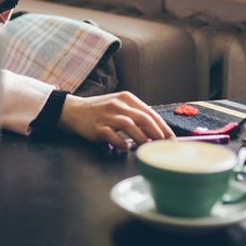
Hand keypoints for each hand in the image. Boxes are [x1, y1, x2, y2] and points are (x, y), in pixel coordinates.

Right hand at [58, 91, 173, 149]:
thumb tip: (156, 130)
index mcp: (126, 98)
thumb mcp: (119, 106)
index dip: (162, 126)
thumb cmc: (101, 110)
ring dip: (141, 138)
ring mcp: (107, 115)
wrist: (75, 110)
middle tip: (164, 145)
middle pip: (143, 118)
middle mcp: (118, 104)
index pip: (149, 112)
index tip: (171, 138)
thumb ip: (135, 115)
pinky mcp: (97, 127)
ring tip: (147, 147)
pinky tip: (126, 147)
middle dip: (157, 133)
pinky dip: (121, 143)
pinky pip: (112, 136)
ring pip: (129, 126)